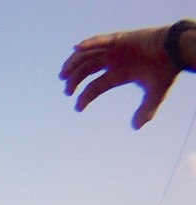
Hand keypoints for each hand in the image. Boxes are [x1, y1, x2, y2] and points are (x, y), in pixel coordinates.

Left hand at [60, 25, 177, 129]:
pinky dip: (89, 43)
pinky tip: (76, 49)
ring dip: (74, 63)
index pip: (95, 86)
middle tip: (66, 91)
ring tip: (63, 74)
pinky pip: (101, 40)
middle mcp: (114, 61)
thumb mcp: (155, 93)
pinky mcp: (120, 38)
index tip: (77, 107)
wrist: (177, 49)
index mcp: (119, 74)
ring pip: (88, 55)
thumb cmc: (167, 70)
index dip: (84, 96)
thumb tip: (136, 127)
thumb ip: (146, 109)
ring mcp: (115, 49)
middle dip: (74, 79)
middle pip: (87, 69)